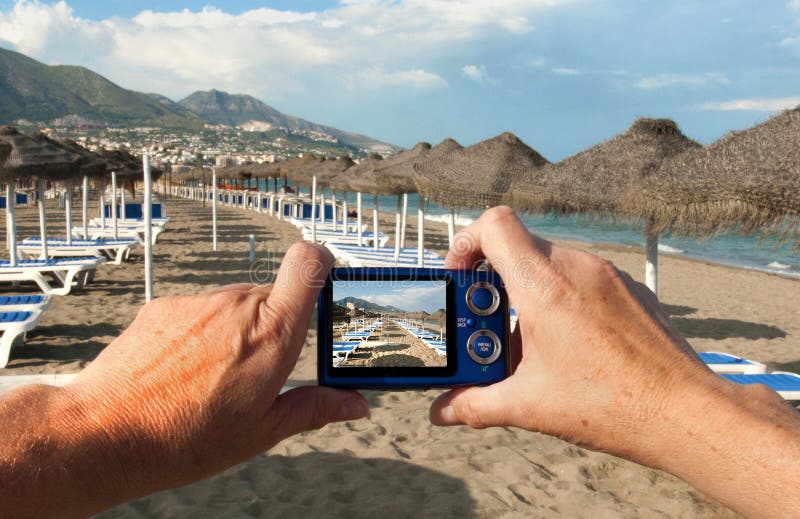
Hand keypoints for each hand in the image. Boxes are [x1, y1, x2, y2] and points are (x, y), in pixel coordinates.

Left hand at [57, 242, 367, 513]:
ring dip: (235, 332)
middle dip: (273, 325)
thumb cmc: (186, 437)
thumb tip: (355, 404)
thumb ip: (315, 408)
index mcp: (273, 335)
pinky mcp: (166, 305)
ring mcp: (199, 303)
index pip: (308, 263)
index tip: (324, 280)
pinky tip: (182, 371)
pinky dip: (200, 334)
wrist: (105, 433)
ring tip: (212, 378)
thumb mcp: (263, 430)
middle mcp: (238, 306)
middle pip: (272, 295)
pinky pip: (199, 311)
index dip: (322, 263)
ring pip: (235, 305)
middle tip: (258, 370)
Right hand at [429, 207, 799, 516]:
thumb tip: (441, 411)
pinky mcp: (631, 288)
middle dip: (495, 284)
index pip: (494, 224)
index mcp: (544, 287)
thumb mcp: (529, 406)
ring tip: (532, 346)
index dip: (466, 242)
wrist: (688, 413)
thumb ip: (475, 404)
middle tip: (490, 327)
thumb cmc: (612, 406)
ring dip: (529, 295)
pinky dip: (564, 301)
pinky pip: (583, 279)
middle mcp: (577, 268)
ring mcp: (608, 275)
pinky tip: (572, 347)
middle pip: (518, 248)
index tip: (461, 276)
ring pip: (551, 265)